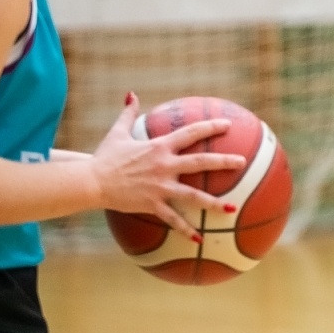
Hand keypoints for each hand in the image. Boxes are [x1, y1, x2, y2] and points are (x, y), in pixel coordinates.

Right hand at [90, 93, 246, 242]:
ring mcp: (160, 186)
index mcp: (159, 147)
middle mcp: (164, 166)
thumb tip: (131, 94)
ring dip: (214, 203)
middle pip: (201, 162)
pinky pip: (173, 219)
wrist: (91, 181)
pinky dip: (186, 229)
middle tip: (242, 162)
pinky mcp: (152, 204)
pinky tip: (200, 238)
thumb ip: (128, 113)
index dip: (210, 127)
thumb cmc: (105, 157)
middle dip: (224, 161)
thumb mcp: (118, 132)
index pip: (191, 133)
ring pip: (193, 195)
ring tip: (232, 208)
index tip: (228, 125)